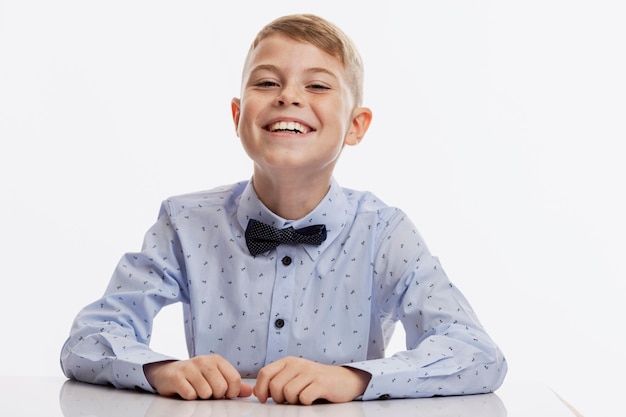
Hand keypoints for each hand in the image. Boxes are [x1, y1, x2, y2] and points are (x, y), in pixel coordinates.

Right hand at [143, 355, 252, 399]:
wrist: (167, 373)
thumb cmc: (195, 377)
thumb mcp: (216, 377)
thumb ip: (233, 385)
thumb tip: (249, 392)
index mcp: (217, 360)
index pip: (234, 379)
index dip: (232, 392)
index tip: (225, 394)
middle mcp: (204, 361)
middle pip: (221, 387)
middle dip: (216, 395)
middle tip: (207, 392)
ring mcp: (189, 367)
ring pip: (206, 393)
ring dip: (201, 397)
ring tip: (196, 389)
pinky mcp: (176, 377)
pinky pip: (190, 395)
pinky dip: (189, 397)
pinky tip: (186, 390)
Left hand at [253, 357, 369, 404]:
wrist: (344, 380)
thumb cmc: (315, 381)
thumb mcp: (294, 377)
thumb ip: (276, 381)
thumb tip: (256, 391)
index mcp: (288, 362)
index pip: (265, 373)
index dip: (261, 389)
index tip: (264, 399)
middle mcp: (298, 364)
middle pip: (275, 386)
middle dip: (279, 398)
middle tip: (290, 400)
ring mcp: (310, 372)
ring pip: (288, 393)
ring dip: (294, 401)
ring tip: (302, 398)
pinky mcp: (321, 383)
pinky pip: (304, 398)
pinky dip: (305, 403)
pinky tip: (312, 399)